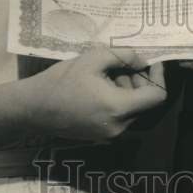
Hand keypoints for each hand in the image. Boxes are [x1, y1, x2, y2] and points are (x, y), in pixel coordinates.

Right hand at [22, 45, 166, 141]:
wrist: (33, 108)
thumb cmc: (62, 80)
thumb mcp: (93, 59)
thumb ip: (124, 56)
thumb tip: (143, 61)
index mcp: (118, 108)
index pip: (158, 96)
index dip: (159, 76)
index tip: (151, 61)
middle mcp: (119, 127)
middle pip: (145, 102)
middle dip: (138, 80)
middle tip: (120, 64)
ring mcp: (110, 135)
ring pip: (133, 109)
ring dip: (127, 89)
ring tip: (105, 74)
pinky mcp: (101, 136)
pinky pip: (120, 116)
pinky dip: (117, 100)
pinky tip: (98, 87)